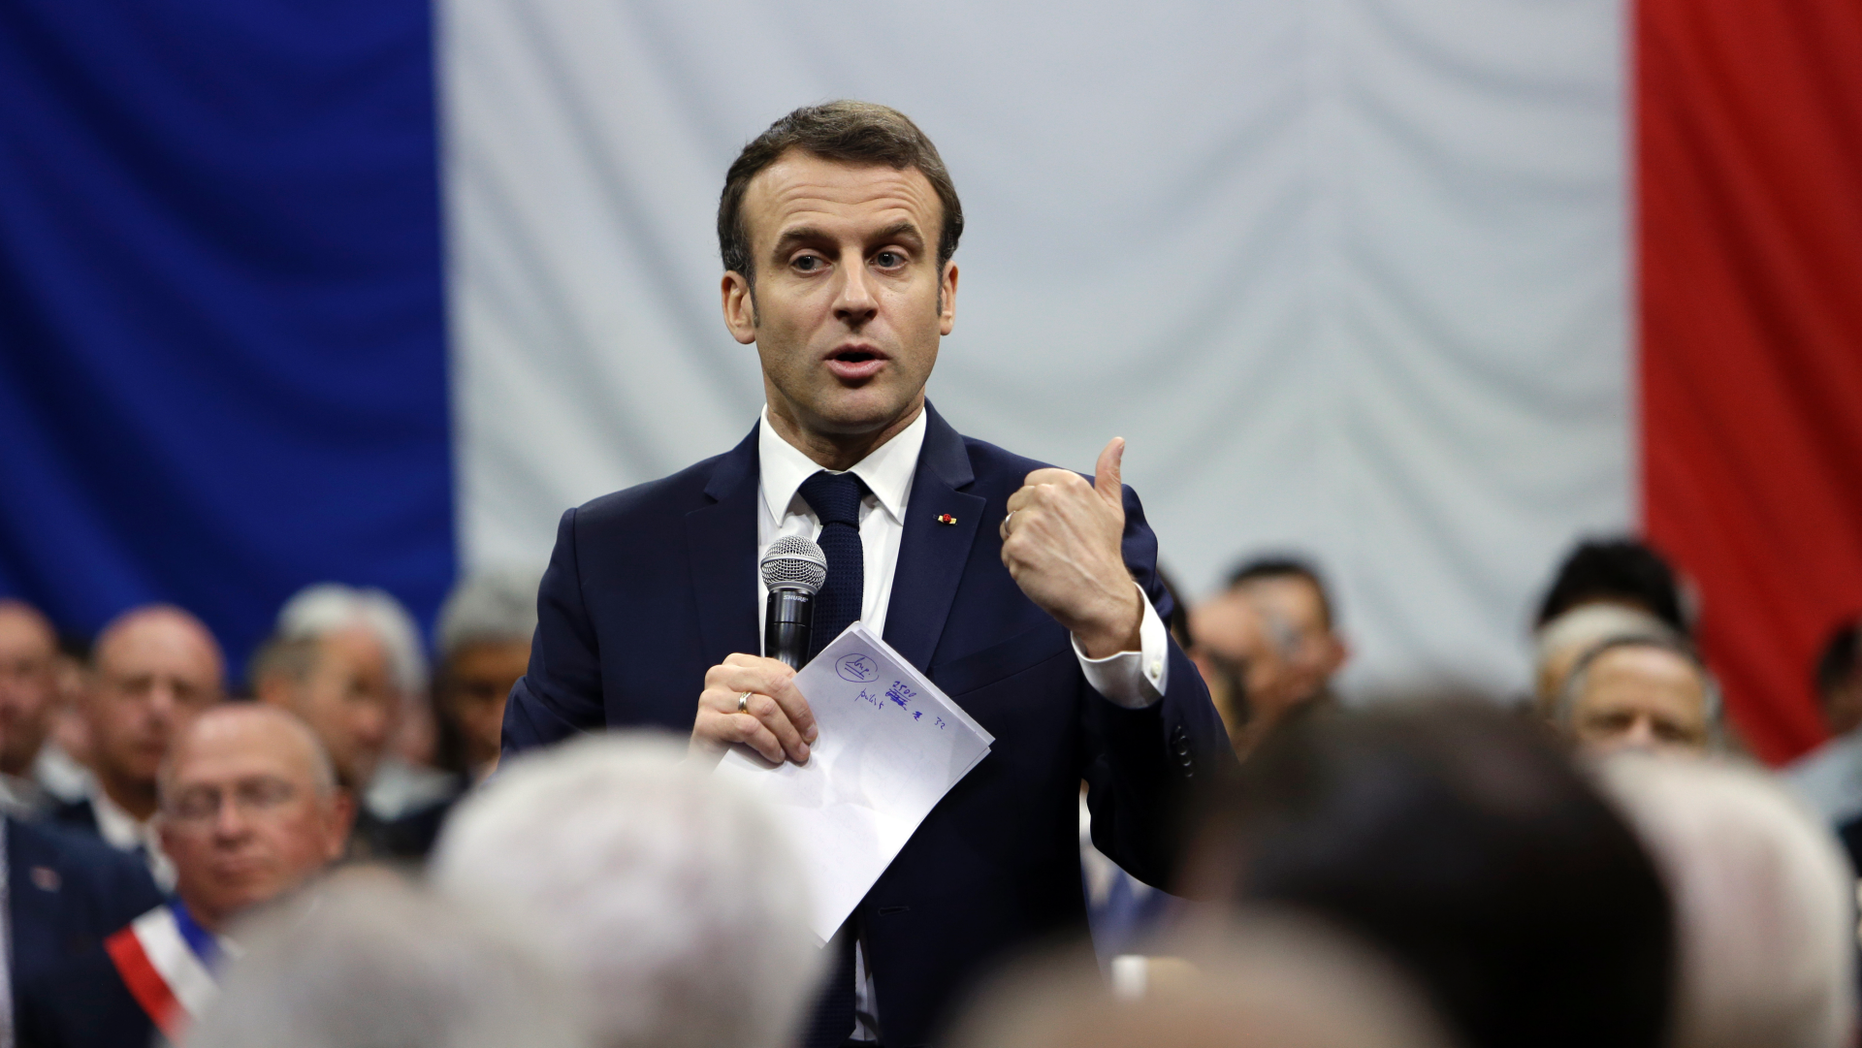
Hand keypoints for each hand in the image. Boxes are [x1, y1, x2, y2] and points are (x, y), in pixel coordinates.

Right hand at [692, 654, 818, 764]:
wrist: (707, 761)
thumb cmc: (736, 733)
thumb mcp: (760, 707)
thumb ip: (779, 697)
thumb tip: (816, 701)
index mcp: (737, 663)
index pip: (779, 672)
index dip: (801, 698)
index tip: (813, 722)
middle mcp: (721, 674)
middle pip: (774, 685)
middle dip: (798, 714)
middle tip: (810, 737)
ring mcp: (710, 697)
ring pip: (765, 708)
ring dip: (787, 734)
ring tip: (797, 752)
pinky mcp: (705, 722)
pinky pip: (748, 728)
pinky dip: (768, 743)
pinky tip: (776, 755)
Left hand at [1000, 437, 1141, 657]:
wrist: (1101, 595)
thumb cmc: (1105, 553)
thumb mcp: (1112, 507)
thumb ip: (1108, 472)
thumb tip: (1117, 442)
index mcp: (1068, 483)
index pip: (1032, 483)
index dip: (1041, 505)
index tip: (1058, 524)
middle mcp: (1047, 497)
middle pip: (1017, 502)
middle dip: (1029, 522)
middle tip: (1055, 544)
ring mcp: (1030, 522)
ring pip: (1009, 525)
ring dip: (1022, 542)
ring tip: (1048, 557)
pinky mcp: (1016, 547)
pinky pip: (1005, 549)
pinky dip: (1017, 562)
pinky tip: (1040, 569)